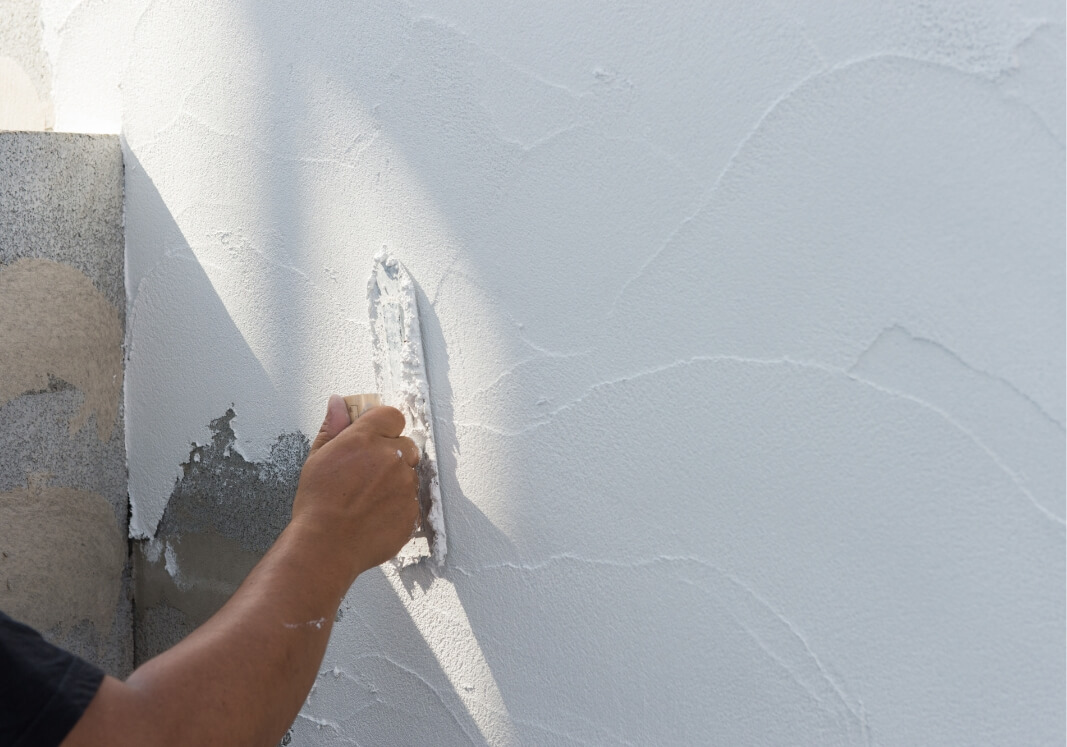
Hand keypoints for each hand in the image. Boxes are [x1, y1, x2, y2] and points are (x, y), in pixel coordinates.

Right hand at [291, 394, 419, 581]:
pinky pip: (410, 499)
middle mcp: (391, 457)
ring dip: (395, 480)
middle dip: (391, 454)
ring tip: (367, 497)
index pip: (392, 415)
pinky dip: (397, 504)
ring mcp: (404, 484)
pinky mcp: (412, 510)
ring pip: (409, 473)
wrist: (326, 545)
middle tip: (367, 472)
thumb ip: (333, 427)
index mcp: (365, 439)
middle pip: (405, 444)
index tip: (375, 436)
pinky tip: (374, 512)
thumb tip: (338, 403)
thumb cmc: (317, 504)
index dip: (384, 426)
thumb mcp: (317, 458)